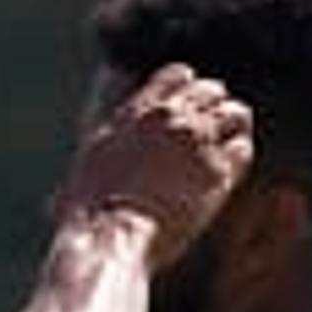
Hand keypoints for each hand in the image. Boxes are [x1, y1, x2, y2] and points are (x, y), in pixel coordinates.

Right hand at [56, 63, 254, 263]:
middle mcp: (169, 118)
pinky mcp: (216, 172)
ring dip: (233, 127)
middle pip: (211, 90)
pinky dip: (239, 156)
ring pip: (234, 114)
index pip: (177, 75)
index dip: (188, 89)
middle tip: (212, 131)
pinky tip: (229, 172)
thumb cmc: (88, 217)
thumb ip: (95, 158)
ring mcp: (196, 142)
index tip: (188, 109)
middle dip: (214, 107)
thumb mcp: (83, 172)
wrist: (111, 236)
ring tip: (228, 146)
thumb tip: (68, 185)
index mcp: (137, 111)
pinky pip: (243, 148)